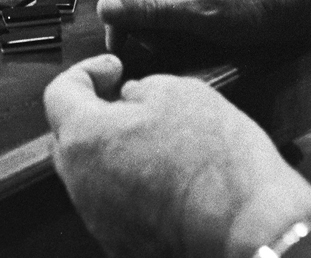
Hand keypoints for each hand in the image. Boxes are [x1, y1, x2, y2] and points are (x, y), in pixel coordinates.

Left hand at [44, 54, 310, 257]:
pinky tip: (164, 175)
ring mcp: (99, 216)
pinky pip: (114, 203)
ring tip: (155, 140)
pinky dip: (130, 184)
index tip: (112, 69)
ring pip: (92, 172)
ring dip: (113, 151)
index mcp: (86, 138)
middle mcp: (82, 182)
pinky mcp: (121, 241)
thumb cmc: (220, 166)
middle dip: (94, 112)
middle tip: (130, 101)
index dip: (87, 72)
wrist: (251, 227)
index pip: (60, 93)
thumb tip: (133, 95)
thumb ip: (141, 88)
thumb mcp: (181, 92)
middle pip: (70, 136)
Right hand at [99, 0, 310, 47]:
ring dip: (145, 20)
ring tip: (163, 42)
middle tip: (145, 45)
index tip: (119, 44)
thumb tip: (104, 9)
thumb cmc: (255, 4)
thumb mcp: (202, 10)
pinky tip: (172, 34)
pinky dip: (158, 19)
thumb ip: (152, 8)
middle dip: (130, 16)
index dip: (114, 10)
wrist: (297, 5)